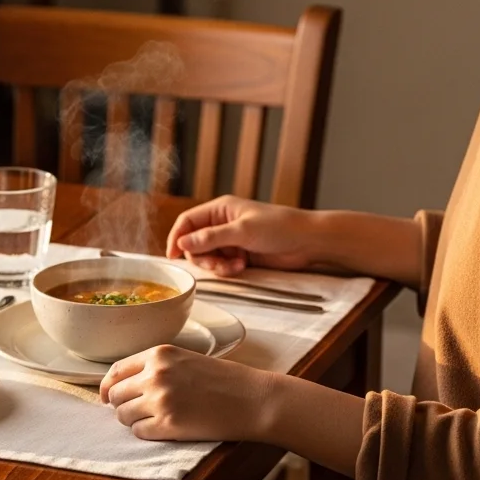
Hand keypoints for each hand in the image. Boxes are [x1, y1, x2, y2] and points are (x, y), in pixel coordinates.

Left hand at [100, 345, 276, 441]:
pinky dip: (147, 433)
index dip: (107, 387)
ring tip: (156, 419)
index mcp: (159, 354)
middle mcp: (156, 374)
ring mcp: (160, 400)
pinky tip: (166, 428)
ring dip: (134, 420)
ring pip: (123, 416)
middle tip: (138, 411)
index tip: (107, 397)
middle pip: (115, 395)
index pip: (115, 371)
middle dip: (122, 405)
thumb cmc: (225, 380)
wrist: (254, 399)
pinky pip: (139, 432)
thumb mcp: (186, 359)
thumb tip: (122, 386)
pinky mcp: (168, 425)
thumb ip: (156, 367)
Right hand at [165, 195, 317, 275]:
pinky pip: (221, 265)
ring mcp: (230, 240)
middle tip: (216, 264)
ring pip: (207, 257)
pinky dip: (227, 269)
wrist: (306, 241)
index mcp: (220, 209)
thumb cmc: (279, 227)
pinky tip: (241, 267)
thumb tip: (182, 244)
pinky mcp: (239, 255)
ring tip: (235, 266)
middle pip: (194, 244)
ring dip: (217, 265)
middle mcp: (221, 224)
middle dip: (202, 257)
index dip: (177, 238)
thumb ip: (210, 238)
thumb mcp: (242, 230)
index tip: (172, 256)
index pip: (187, 222)